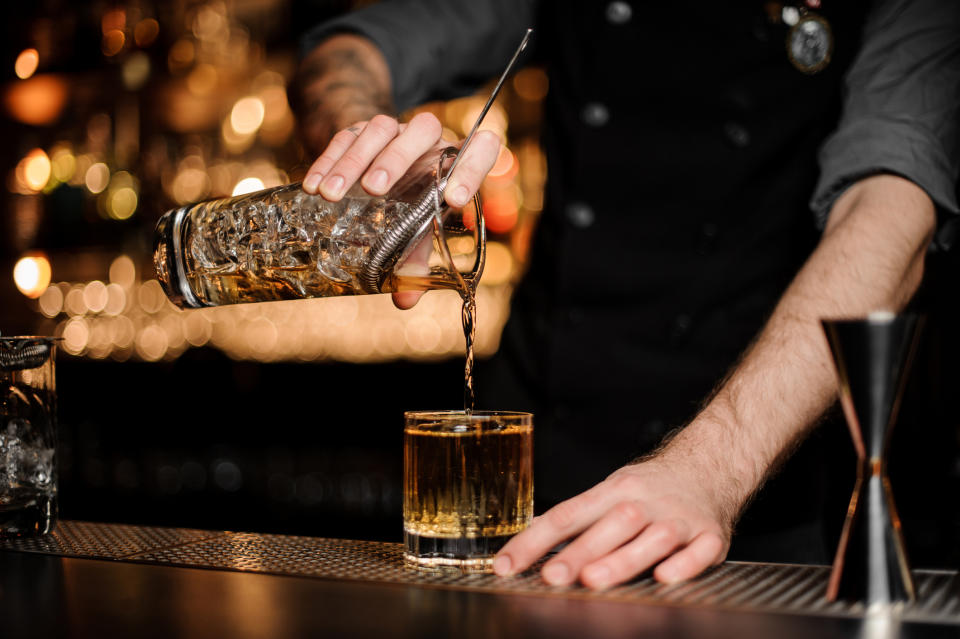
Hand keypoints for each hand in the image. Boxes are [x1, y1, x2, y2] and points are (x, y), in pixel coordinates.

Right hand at [302, 112, 498, 307]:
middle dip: (397, 159)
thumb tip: (404, 301)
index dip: (472, 170)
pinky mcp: (361, 127)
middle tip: (373, 191)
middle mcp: (430, 139)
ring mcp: (395, 129)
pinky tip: (313, 188)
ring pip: (380, 129)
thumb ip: (415, 261)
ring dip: (355, 161)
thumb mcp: (418, 229)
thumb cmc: (412, 203)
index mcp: (455, 161)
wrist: (381, 167)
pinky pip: (345, 134)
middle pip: (424, 130)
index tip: (453, 200)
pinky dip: (327, 161)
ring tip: (332, 196)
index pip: (481, 150)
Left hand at [493, 455, 731, 588]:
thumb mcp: (608, 492)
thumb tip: (527, 543)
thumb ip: (574, 520)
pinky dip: (684, 565)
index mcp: (613, 491)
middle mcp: (645, 502)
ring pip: (653, 537)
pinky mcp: (712, 536)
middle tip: (552, 576)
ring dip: (624, 559)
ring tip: (595, 581)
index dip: (534, 540)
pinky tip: (664, 578)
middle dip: (580, 552)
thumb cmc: (650, 488)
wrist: (710, 465)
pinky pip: (701, 551)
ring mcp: (680, 518)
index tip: (507, 565)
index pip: (566, 514)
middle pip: (611, 525)